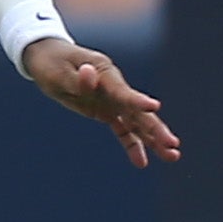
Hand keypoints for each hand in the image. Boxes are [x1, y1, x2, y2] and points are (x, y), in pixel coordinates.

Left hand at [22, 38, 181, 167]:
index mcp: (105, 73)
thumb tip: (88, 72)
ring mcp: (112, 100)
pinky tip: (142, 163)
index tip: (155, 107)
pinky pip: (122, 130)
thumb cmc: (53, 64)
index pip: (123, 91)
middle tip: (173, 144)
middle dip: (156, 129)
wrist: (49, 58)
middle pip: (138, 111)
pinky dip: (132, 145)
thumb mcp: (59, 72)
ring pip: (137, 123)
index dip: (137, 101)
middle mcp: (115, 87)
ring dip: (153, 140)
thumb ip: (76, 78)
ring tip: (172, 156)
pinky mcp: (106, 111)